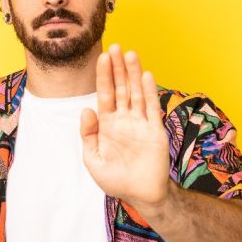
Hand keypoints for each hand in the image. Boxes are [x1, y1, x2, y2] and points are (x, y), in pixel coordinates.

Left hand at [80, 44, 170, 212]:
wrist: (140, 195)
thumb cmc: (116, 180)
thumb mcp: (93, 160)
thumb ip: (87, 135)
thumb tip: (86, 109)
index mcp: (108, 124)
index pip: (105, 94)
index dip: (104, 76)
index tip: (102, 57)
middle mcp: (124, 119)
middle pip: (121, 88)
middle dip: (118, 68)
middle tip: (116, 46)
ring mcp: (140, 123)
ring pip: (136, 93)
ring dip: (134, 74)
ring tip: (131, 54)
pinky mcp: (155, 131)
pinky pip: (152, 108)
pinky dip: (150, 92)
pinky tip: (146, 76)